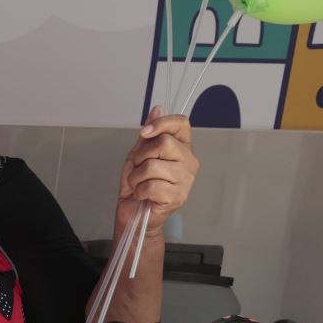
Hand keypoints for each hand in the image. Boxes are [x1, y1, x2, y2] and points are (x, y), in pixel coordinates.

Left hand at [117, 107, 197, 233]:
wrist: (133, 214)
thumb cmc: (137, 185)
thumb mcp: (138, 155)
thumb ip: (148, 134)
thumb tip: (158, 108)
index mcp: (182, 148)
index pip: (181, 124)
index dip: (161, 123)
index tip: (144, 133)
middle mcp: (189, 162)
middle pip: (164, 143)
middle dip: (141, 156)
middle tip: (138, 169)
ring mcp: (186, 180)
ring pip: (153, 165)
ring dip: (136, 176)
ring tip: (139, 184)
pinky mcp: (178, 197)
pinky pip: (150, 185)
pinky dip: (139, 191)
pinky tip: (143, 195)